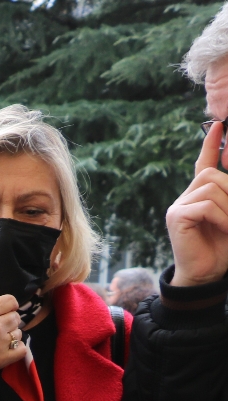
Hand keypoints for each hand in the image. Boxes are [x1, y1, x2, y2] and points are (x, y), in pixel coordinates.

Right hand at [0, 294, 27, 378]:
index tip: (6, 311)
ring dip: (11, 336)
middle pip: (16, 318)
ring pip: (18, 334)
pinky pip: (22, 349)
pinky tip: (7, 350)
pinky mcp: (2, 358)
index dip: (9, 306)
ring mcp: (0, 342)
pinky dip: (16, 349)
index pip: (11, 301)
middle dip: (8, 322)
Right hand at [166, 122, 227, 286]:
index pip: (204, 164)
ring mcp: (178, 207)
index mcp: (200, 196)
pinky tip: (224, 229)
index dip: (211, 145)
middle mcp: (186, 198)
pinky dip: (222, 217)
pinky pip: (205, 206)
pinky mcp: (176, 217)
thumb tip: (227, 180)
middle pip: (213, 175)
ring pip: (211, 189)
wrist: (206, 274)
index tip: (218, 126)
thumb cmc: (222, 248)